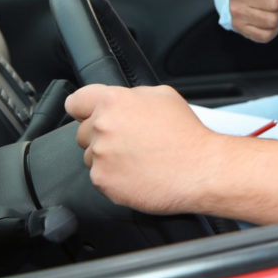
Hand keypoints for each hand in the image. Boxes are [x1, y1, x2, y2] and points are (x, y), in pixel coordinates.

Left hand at [65, 84, 221, 214]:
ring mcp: (100, 156)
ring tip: (137, 159)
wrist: (201, 169)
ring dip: (107, 159)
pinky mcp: (103, 181)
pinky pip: (100, 178)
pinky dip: (115, 178)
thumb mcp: (164, 96)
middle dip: (102, 136)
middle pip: (83, 132)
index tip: (88, 116)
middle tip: (130, 141)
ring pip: (91, 156)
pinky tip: (137, 174)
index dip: (83, 109)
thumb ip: (133, 96)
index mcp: (114, 101)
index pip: (76, 102)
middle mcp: (102, 126)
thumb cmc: (187, 134)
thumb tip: (120, 102)